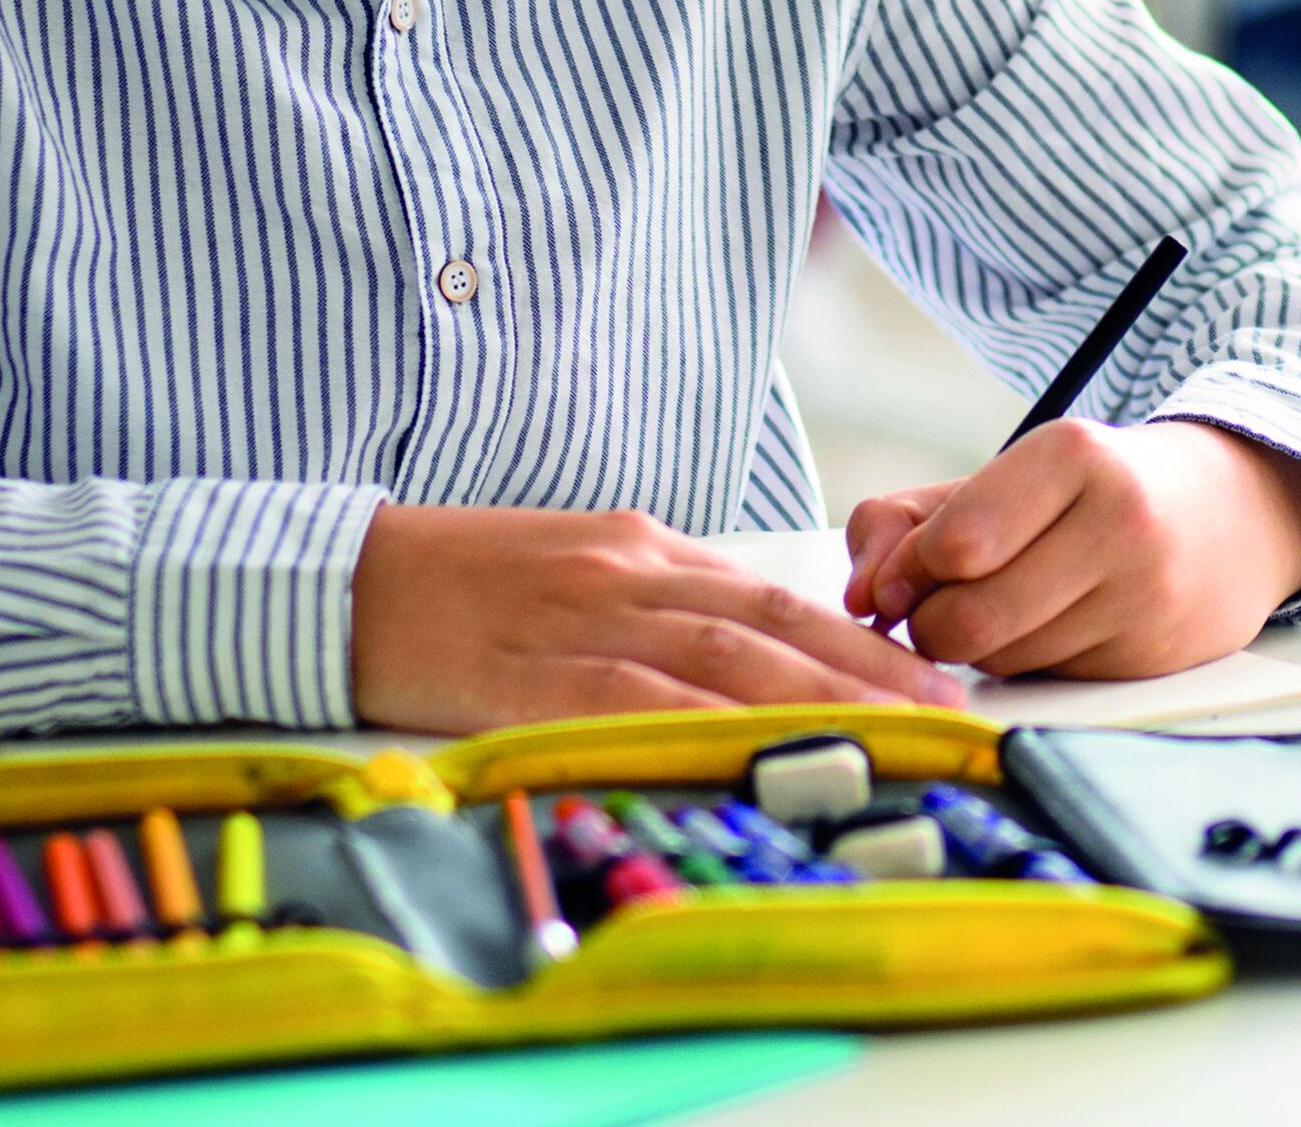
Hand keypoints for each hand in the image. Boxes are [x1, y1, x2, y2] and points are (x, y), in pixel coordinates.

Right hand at [348, 504, 943, 730]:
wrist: (351, 581)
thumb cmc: (464, 583)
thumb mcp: (578, 567)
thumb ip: (661, 599)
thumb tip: (749, 642)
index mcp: (645, 548)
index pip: (776, 594)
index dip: (861, 637)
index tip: (930, 675)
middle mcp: (631, 576)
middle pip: (773, 625)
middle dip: (869, 672)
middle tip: (949, 712)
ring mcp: (586, 621)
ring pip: (725, 661)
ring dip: (817, 701)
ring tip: (892, 737)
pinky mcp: (536, 675)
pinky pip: (634, 702)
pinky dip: (704, 726)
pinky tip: (758, 752)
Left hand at [841, 418, 1300, 680]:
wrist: (1231, 513)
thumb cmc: (1088, 490)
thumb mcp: (1002, 476)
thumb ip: (906, 521)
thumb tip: (859, 600)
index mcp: (1073, 455)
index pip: (956, 543)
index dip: (907, 572)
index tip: (902, 576)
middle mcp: (1118, 524)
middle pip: (968, 620)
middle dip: (933, 623)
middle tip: (941, 602)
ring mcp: (1143, 598)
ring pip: (1003, 662)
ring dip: (979, 648)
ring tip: (1006, 603)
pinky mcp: (1152, 659)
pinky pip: (1046, 685)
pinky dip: (1028, 666)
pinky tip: (1054, 625)